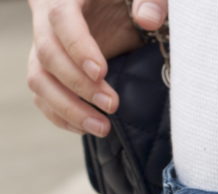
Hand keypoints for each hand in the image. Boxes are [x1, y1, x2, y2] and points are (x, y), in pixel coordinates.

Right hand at [26, 0, 167, 135]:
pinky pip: (42, 94)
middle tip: (112, 105)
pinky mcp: (49, 68)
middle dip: (78, 85)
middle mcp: (47, 20)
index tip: (101, 72)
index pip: (62, 19)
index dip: (78, 47)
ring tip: (102, 127)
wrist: (116, 7)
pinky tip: (87, 127)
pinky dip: (61, 114)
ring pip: (39, 79)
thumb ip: (149, 0)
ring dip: (67, 108)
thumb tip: (148, 19)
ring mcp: (45, 46)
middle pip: (47, 54)